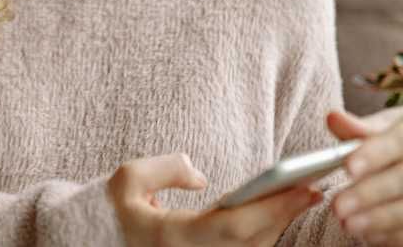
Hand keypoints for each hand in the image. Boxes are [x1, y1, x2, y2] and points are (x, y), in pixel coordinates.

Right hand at [109, 152, 321, 246]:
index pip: (234, 225)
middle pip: (253, 241)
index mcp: (172, 239)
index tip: (301, 187)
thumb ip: (163, 169)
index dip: (273, 208)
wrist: (97, 241)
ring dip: (279, 225)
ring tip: (301, 196)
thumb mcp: (125, 180)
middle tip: (313, 188)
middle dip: (285, 214)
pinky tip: (276, 215)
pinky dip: (264, 234)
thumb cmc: (113, 210)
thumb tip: (200, 177)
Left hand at [328, 108, 402, 243]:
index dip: (374, 154)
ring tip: (349, 224)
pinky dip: (391, 234)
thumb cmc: (399, 141)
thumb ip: (358, 129)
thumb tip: (333, 118)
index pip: (398, 141)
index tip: (349, 167)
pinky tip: (369, 235)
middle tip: (339, 206)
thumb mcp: (384, 128)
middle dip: (370, 194)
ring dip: (379, 219)